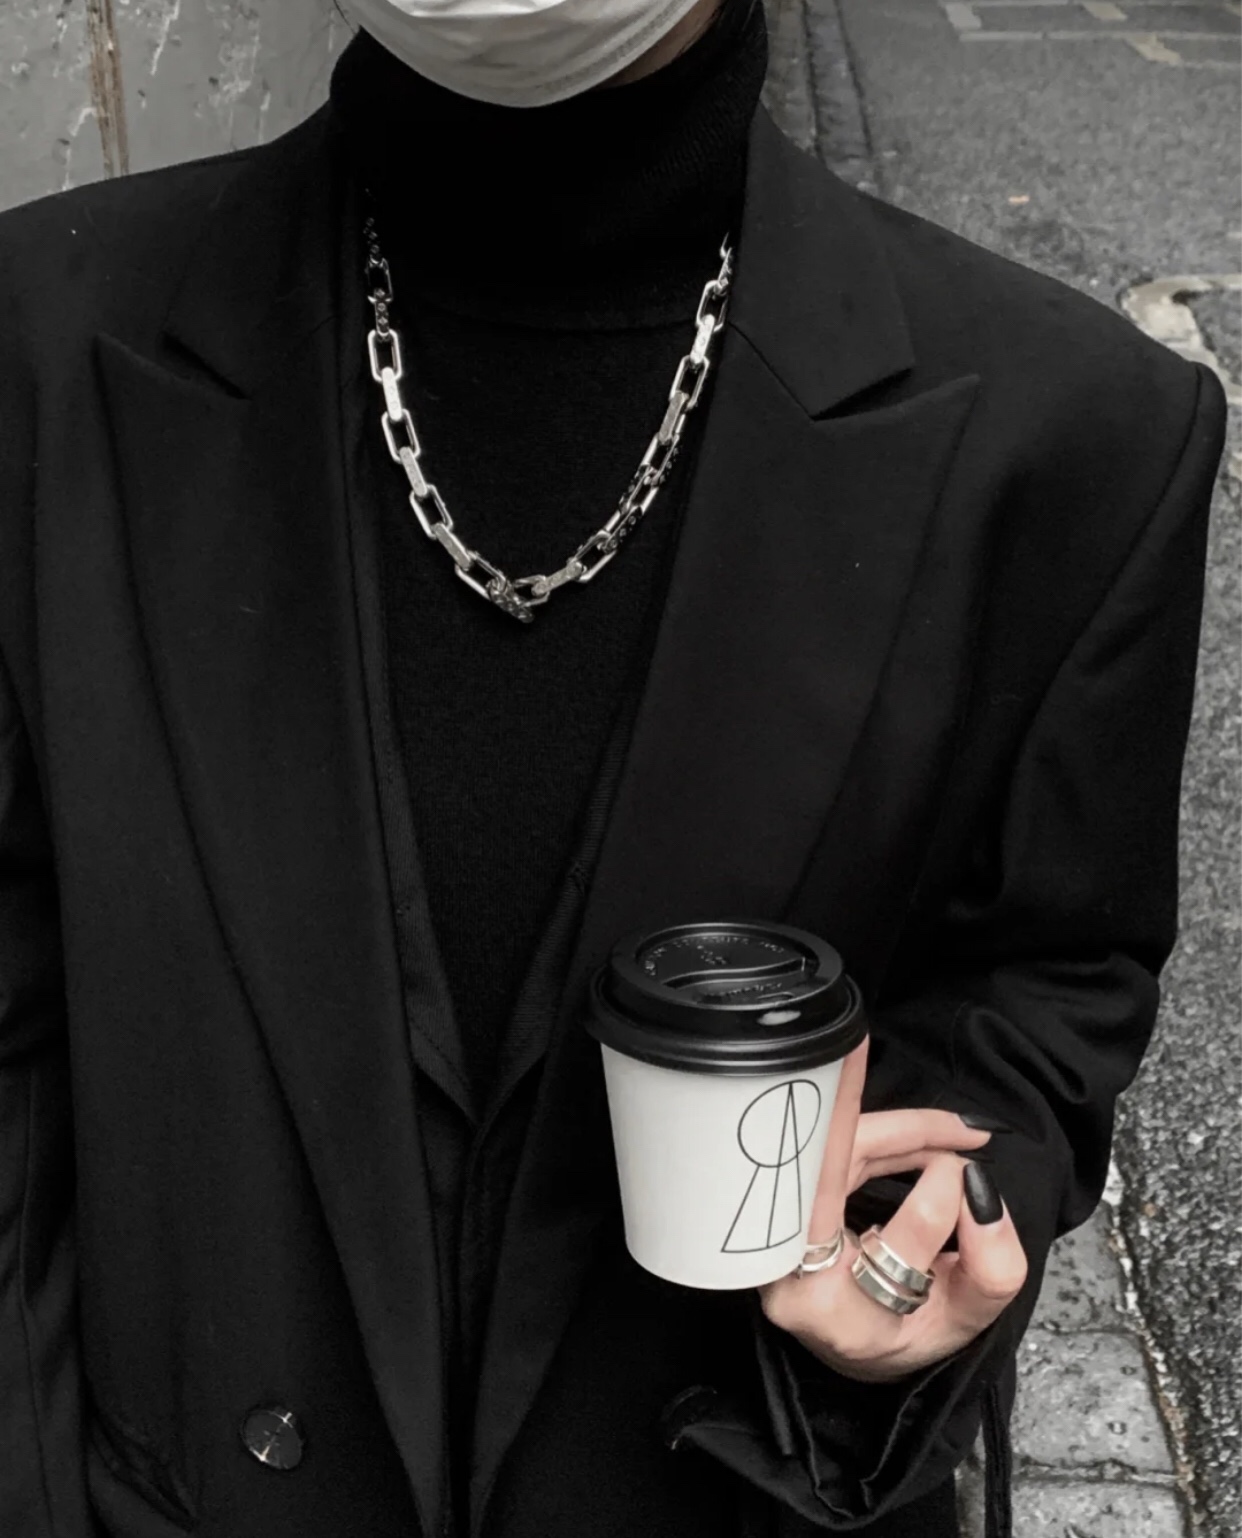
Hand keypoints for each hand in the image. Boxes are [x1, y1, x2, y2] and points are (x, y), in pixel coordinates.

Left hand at [756, 1038, 1028, 1382]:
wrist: (857, 1343)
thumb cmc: (907, 1333)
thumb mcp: (962, 1324)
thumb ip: (989, 1269)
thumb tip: (975, 1192)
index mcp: (830, 1311)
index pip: (872, 1255)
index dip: (922, 1213)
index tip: (965, 1174)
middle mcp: (788, 1275)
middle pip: (815, 1180)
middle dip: (842, 1113)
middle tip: (861, 1051)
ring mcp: (773, 1239)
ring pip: (825, 1159)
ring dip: (888, 1130)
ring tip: (951, 1124)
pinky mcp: (782, 1207)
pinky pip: (827, 1157)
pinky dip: (876, 1137)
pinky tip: (923, 1132)